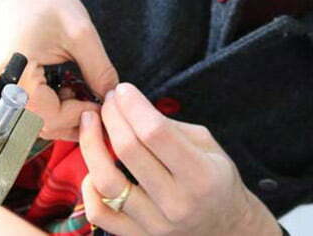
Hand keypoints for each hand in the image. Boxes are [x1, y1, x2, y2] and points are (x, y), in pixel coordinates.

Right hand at [0, 0, 118, 140]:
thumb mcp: (80, 33)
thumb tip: (113, 99)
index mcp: (14, 77)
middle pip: (41, 125)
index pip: (53, 117)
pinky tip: (67, 88)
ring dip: (63, 113)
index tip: (108, 105)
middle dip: (74, 118)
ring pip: (34, 120)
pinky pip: (27, 108)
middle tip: (101, 103)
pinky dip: (50, 105)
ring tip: (85, 92)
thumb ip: (99, 70)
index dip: (84, 115)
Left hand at [79, 83, 281, 235]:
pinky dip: (89, 186)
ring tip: (90, 123)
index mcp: (201, 176)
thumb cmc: (215, 179)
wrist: (223, 227)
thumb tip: (129, 106)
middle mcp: (176, 203)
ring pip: (106, 181)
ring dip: (91, 145)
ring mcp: (154, 224)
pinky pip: (99, 212)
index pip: (155, 132)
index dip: (133, 105)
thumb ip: (169, 127)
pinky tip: (93, 166)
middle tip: (108, 100)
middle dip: (112, 116)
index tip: (122, 89)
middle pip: (128, 150)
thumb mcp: (206, 145)